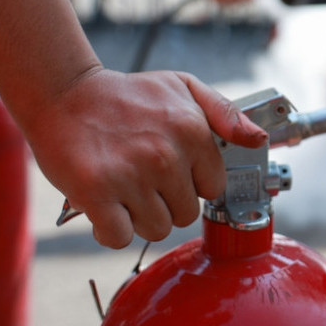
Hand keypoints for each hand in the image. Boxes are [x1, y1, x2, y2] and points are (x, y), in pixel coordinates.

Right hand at [26, 67, 266, 247]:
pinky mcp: (96, 193)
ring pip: (155, 229)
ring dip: (139, 216)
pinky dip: (111, 229)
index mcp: (192, 131)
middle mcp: (166, 155)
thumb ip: (226, 114)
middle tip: (143, 177)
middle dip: (167, 201)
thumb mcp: (184, 88)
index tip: (172, 171)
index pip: (213, 188)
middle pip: (186, 214)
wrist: (66, 93)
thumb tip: (259, 139)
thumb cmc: (128, 95)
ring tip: (124, 187)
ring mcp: (131, 175)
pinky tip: (105, 204)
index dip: (192, 183)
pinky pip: (119, 237)